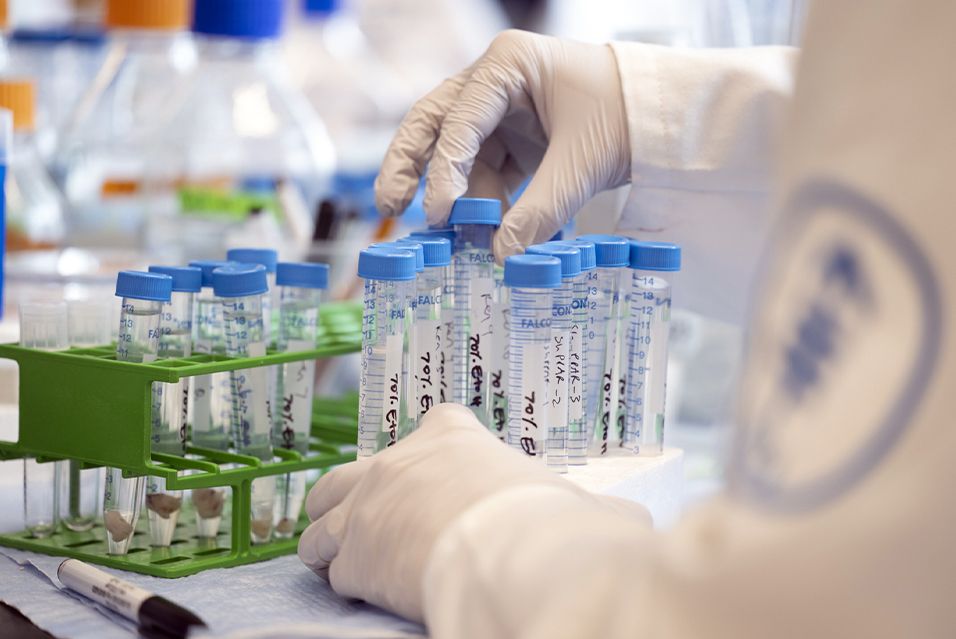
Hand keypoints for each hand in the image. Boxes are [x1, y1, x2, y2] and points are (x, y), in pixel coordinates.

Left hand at [298, 404, 649, 621]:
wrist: (502, 552)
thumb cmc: (539, 517)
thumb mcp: (571, 502)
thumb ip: (593, 507)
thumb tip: (638, 522)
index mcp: (450, 435)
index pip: (435, 422)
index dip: (433, 447)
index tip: (434, 469)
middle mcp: (396, 462)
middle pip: (348, 472)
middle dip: (350, 495)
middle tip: (363, 518)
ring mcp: (366, 507)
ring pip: (321, 519)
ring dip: (330, 538)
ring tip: (339, 555)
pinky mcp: (352, 556)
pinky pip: (331, 567)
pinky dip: (341, 578)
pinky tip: (356, 588)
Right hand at [374, 30, 629, 261]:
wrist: (661, 117)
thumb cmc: (625, 115)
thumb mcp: (583, 162)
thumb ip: (540, 210)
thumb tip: (503, 256)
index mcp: (508, 64)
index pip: (461, 116)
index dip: (445, 167)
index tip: (439, 212)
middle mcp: (494, 82)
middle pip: (435, 122)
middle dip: (411, 164)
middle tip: (391, 204)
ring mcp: (500, 112)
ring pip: (456, 154)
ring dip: (455, 196)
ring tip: (457, 237)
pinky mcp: (512, 140)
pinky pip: (482, 172)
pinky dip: (481, 203)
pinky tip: (482, 233)